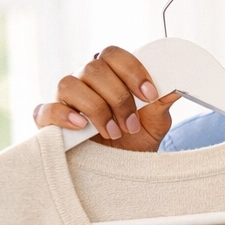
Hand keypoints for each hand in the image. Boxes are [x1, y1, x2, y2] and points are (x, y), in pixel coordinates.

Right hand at [32, 46, 180, 150]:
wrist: (122, 169)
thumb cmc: (136, 140)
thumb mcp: (155, 122)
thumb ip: (163, 102)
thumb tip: (178, 86)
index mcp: (111, 75)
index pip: (113, 54)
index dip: (132, 71)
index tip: (150, 95)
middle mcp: (85, 82)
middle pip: (93, 68)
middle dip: (118, 98)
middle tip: (131, 124)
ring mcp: (65, 100)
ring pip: (70, 84)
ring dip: (96, 109)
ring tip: (113, 132)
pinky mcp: (49, 121)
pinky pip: (46, 109)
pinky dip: (63, 115)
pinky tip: (81, 125)